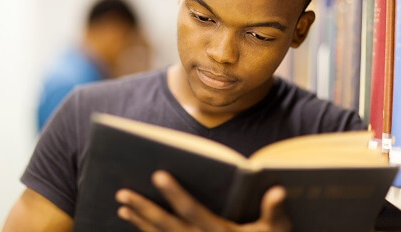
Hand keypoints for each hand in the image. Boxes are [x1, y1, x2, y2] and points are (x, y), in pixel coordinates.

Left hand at [115, 170, 290, 231]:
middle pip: (166, 225)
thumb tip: (278, 191)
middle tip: (122, 194)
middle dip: (143, 209)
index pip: (192, 210)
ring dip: (140, 222)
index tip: (158, 175)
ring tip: (122, 208)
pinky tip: (136, 224)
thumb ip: (275, 212)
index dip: (174, 193)